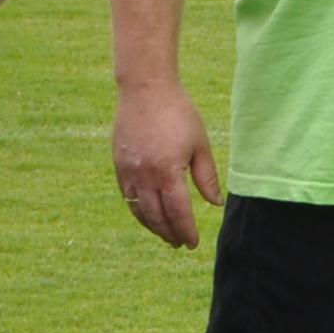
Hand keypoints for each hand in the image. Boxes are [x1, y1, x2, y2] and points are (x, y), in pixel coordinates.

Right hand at [113, 79, 221, 248]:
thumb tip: (215, 204)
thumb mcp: (200, 145)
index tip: (193, 243)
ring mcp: (128, 171)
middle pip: (157, 216)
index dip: (186, 231)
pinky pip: (127, 196)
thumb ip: (207, 177)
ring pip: (139, 210)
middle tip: (180, 244)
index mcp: (168, 171)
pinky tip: (148, 215)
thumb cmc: (178, 113)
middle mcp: (145, 175)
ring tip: (166, 235)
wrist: (145, 89)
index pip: (178, 212)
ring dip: (153, 226)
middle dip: (170, 234)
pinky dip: (138, 210)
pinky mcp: (119, 164)